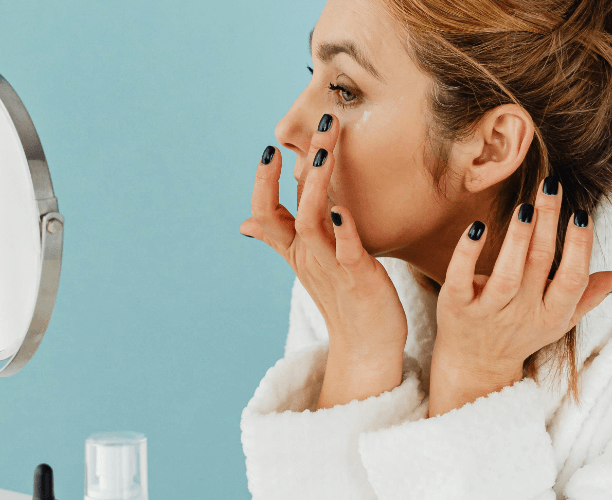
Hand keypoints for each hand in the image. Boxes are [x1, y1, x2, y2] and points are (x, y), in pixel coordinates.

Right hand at [240, 114, 407, 408]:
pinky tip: (341, 209)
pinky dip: (342, 230)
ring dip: (316, 187)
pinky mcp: (358, 278)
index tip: (269, 149)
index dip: (263, 182)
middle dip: (299, 166)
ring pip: (312, 222)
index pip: (266, 211)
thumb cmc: (341, 300)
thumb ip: (279, 238)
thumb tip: (245, 224)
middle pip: (290, 207)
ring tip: (324, 154)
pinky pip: (346, 251)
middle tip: (317, 127)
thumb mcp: (306, 265)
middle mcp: (307, 255)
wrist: (366, 346)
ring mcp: (330, 266)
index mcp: (294, 249)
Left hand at [427, 179, 611, 416]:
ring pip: (507, 274)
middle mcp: (521, 313)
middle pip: (540, 265)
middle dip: (548, 224)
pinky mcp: (455, 307)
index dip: (580, 248)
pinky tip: (477, 227)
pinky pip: (460, 278)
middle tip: (551, 187)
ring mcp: (487, 312)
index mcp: (551, 314)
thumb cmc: (520, 335)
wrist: (474, 366)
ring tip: (525, 207)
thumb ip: (585, 297)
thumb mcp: (557, 322)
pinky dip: (467, 253)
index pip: (572, 280)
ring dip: (517, 239)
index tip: (582, 214)